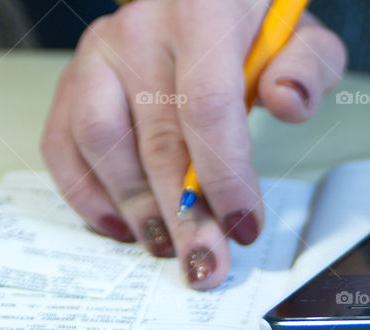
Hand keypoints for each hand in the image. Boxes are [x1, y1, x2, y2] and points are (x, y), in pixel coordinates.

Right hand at [40, 0, 345, 287]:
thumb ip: (307, 67)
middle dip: (182, 216)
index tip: (243, 227)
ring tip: (166, 247)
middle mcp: (139, 31)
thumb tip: (287, 102)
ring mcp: (97, 54)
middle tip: (205, 264)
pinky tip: (120, 225)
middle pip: (156, 139)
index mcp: (201, 13)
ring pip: (100, 143)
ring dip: (133, 208)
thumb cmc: (251, 23)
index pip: (206, 105)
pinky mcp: (74, 79)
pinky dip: (86, 193)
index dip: (224, 177)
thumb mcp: (300, 34)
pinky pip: (62, 143)